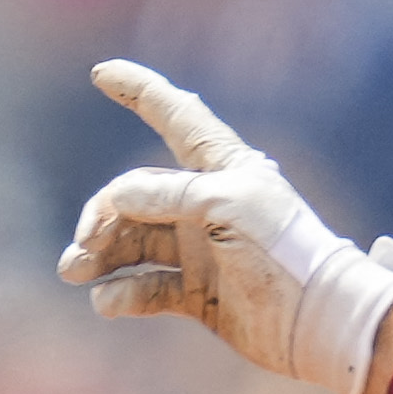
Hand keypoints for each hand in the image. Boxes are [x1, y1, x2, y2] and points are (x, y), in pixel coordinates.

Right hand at [58, 60, 392, 393]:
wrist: (318, 321)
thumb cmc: (282, 251)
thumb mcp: (227, 206)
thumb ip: (168, 194)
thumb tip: (116, 196)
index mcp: (225, 167)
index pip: (176, 116)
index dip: (140, 91)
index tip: (102, 72)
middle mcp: (209, 203)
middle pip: (136, 194)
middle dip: (103, 212)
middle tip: (84, 244)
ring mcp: (201, 249)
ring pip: (134, 242)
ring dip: (101, 255)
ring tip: (74, 272)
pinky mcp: (198, 294)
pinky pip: (148, 286)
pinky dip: (123, 292)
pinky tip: (107, 301)